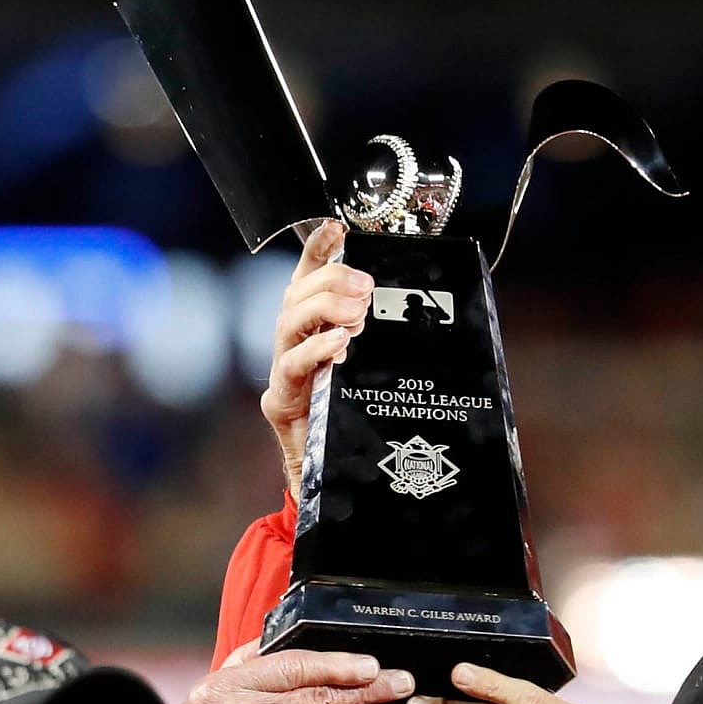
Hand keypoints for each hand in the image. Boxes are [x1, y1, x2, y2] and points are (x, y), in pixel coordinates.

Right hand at [259, 220, 371, 496]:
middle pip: (296, 294)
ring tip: (355, 313)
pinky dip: (316, 350)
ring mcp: (283, 371)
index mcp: (311, 329)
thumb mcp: (374, 369)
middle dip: (331, 280)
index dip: (316, 248)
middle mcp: (292, 344)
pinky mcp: (281, 400)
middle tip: (365, 286)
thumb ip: (382, 340)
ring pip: (288, 322)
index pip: (306, 278)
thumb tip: (421, 310)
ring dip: (324, 308)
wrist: (333, 477)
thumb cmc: (355, 419)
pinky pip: (292, 366)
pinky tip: (339, 343)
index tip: (335, 225)